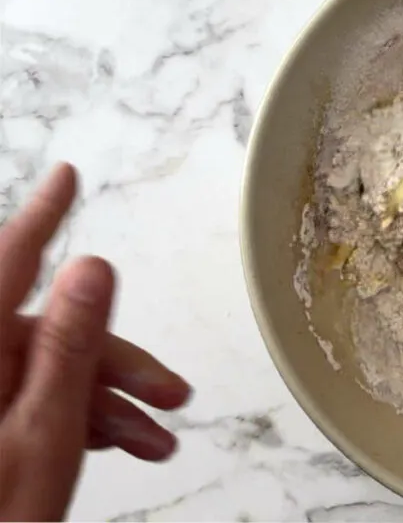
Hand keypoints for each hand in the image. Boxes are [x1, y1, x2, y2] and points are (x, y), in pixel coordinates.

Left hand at [0, 164, 190, 520]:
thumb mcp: (45, 434)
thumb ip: (68, 348)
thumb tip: (91, 268)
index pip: (12, 258)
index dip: (44, 214)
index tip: (67, 178)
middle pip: (48, 330)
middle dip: (115, 359)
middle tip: (169, 393)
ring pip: (48, 368)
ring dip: (108, 398)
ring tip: (154, 441)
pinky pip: (33, 397)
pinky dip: (80, 415)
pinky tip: (120, 442)